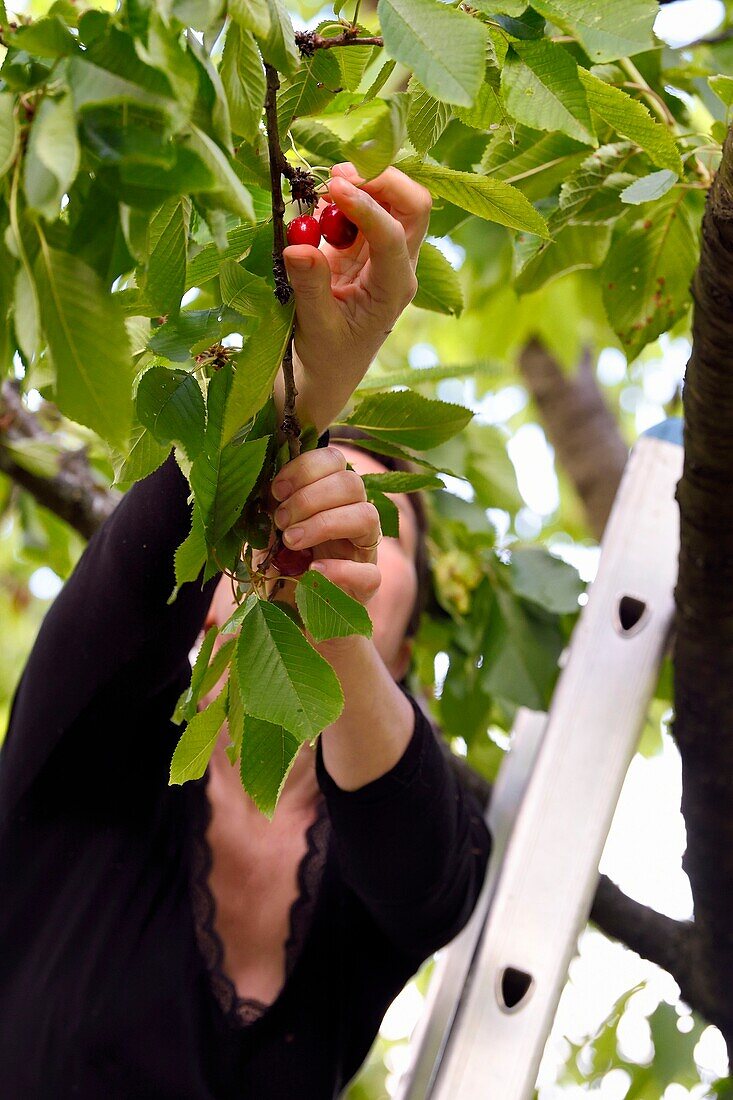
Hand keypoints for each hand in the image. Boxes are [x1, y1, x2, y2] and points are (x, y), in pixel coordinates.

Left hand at [256, 446, 381, 607]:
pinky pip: (368, 572)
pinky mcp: (367, 585)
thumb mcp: (268, 530)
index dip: (305, 468)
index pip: (334, 460)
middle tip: (281, 520)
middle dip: (310, 497)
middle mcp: (353, 515)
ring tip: (291, 541)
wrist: (292, 613)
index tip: (276, 490)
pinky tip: (311, 571)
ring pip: (367, 516)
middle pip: (352, 483)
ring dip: (324, 524)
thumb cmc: (281, 564)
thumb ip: (269, 507)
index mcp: (331, 495)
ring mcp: (364, 549)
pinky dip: (339, 570)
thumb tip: (257, 484)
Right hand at [277, 163, 431, 431]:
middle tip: (336, 175)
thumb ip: (310, 286)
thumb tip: (297, 246)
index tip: (332, 187)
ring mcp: (385, 253)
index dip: (366, 207)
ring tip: (323, 189)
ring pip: (393, 200)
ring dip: (363, 183)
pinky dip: (344, 196)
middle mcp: (399, 265)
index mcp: (394, 288)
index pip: (392, 235)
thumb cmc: (327, 356)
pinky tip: (320, 205)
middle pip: (413, 205)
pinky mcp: (365, 247)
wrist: (328, 370)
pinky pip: (364, 208)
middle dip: (381, 180)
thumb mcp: (316, 327)